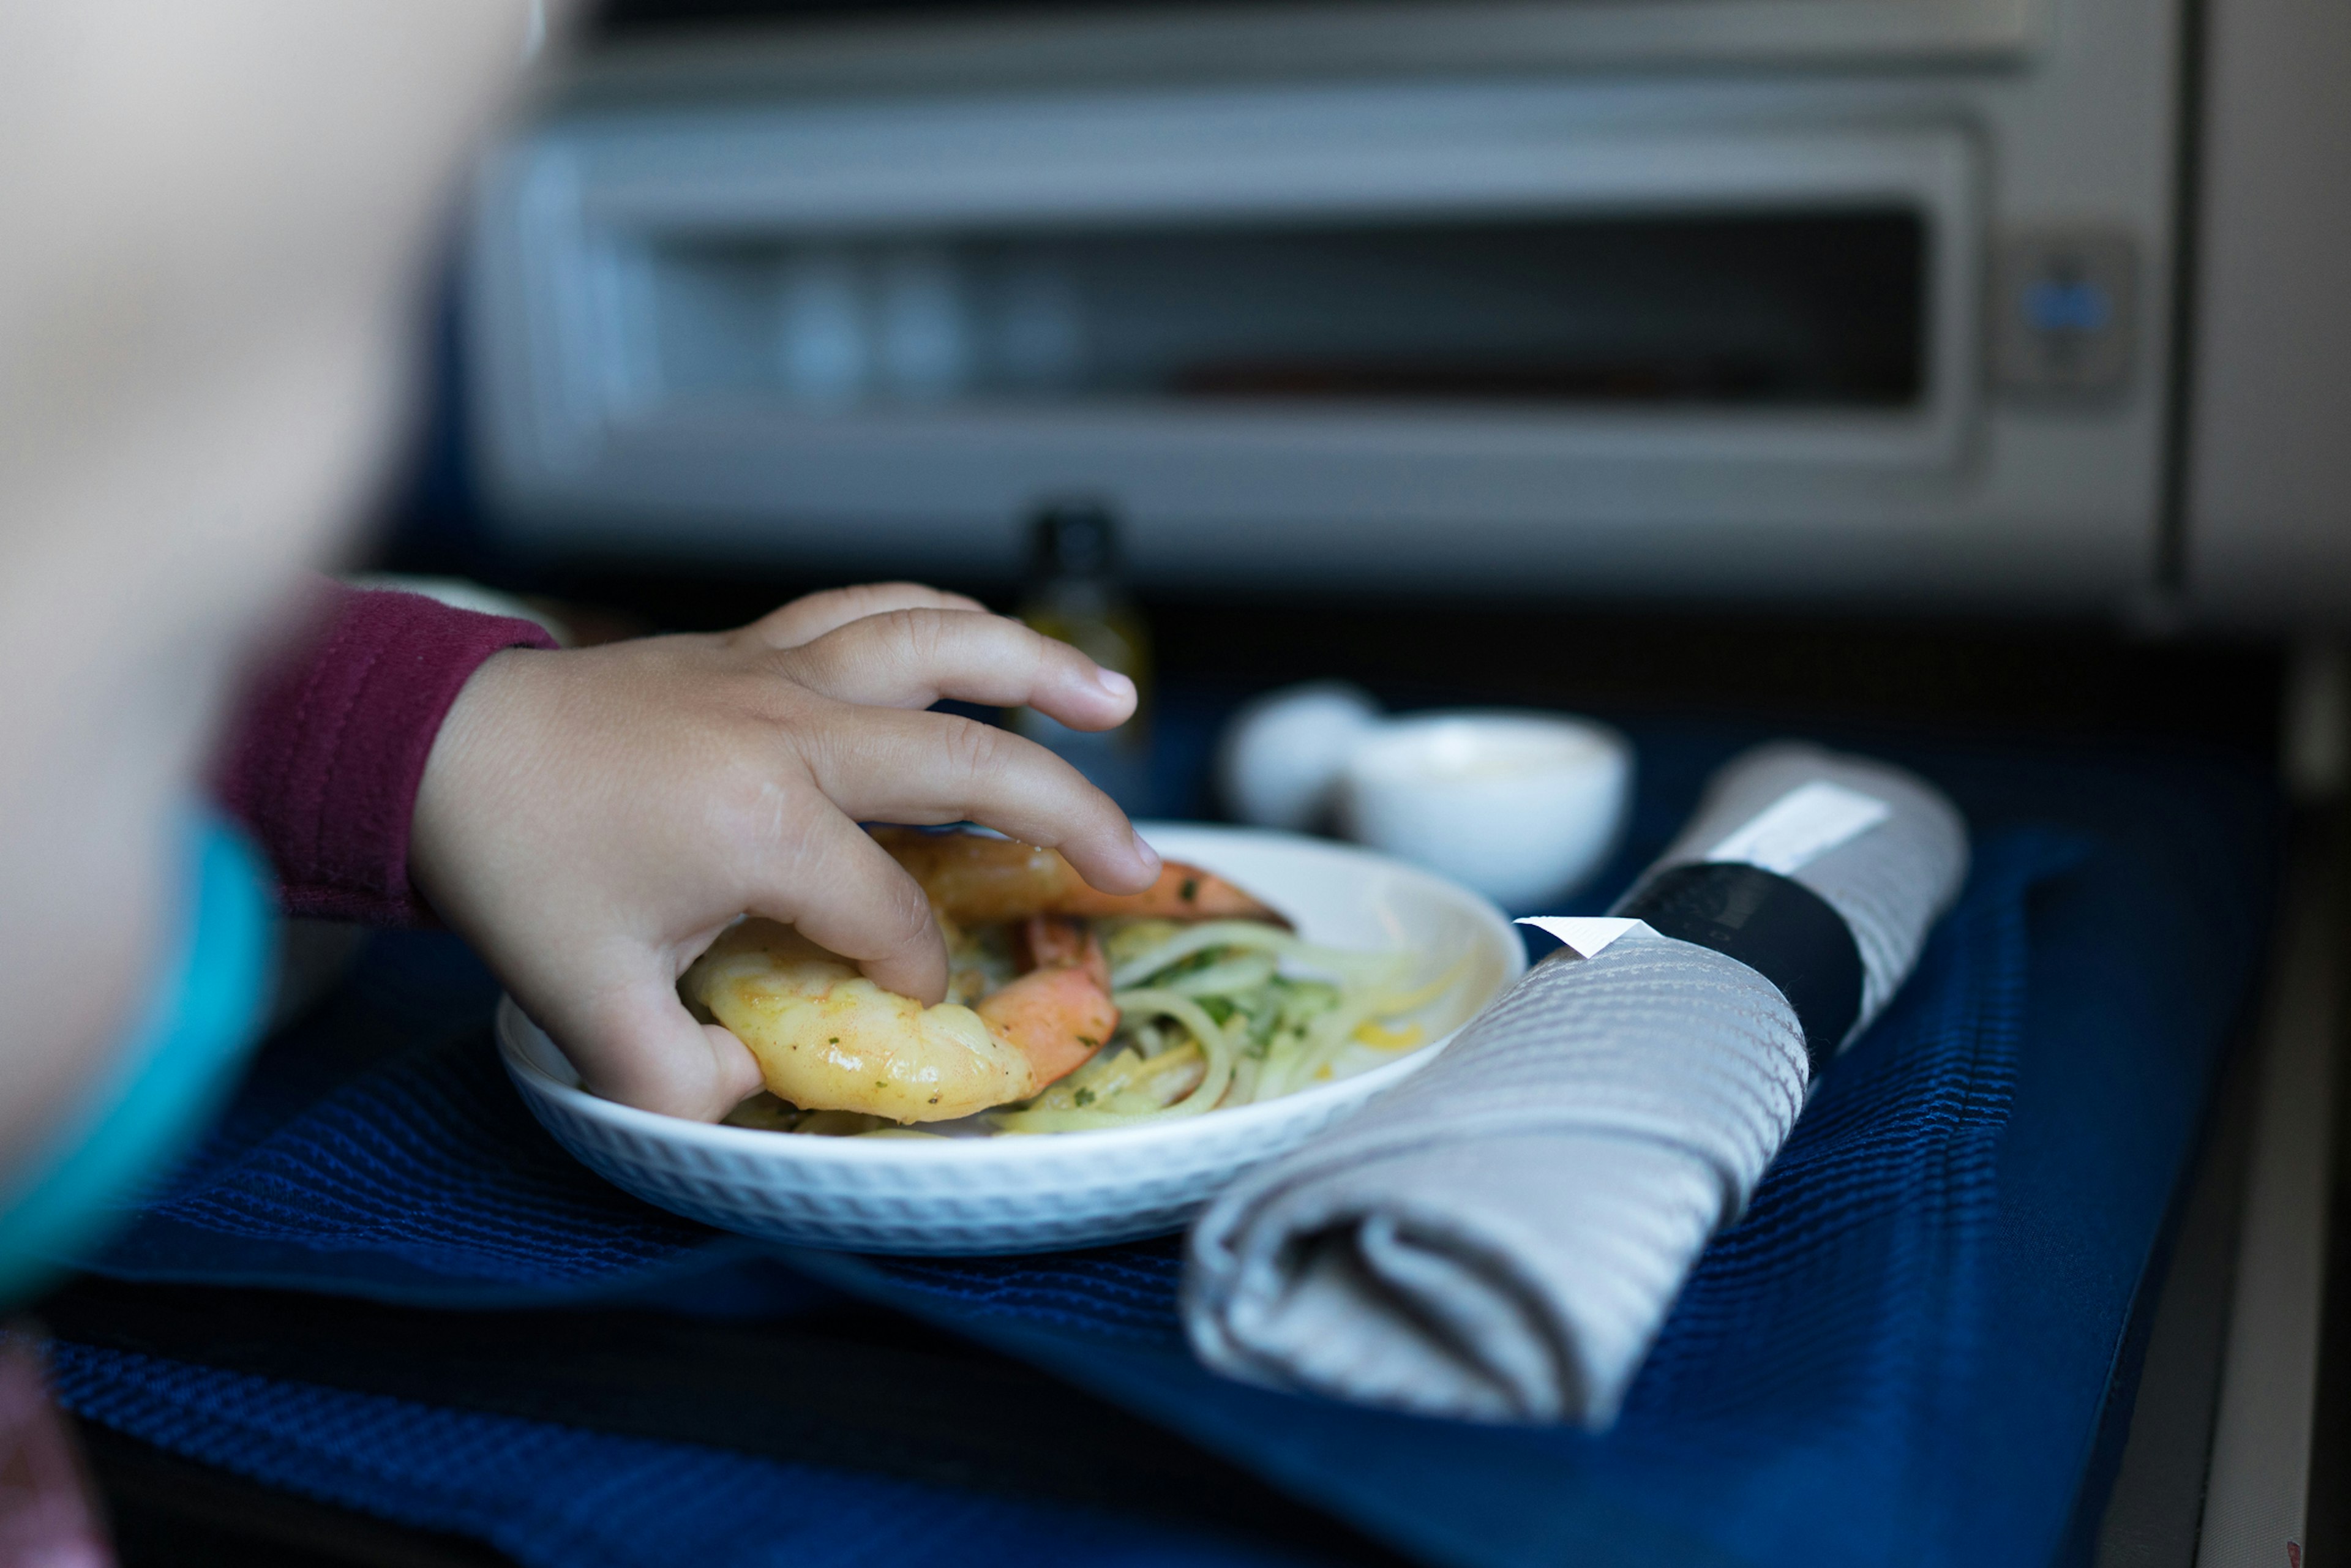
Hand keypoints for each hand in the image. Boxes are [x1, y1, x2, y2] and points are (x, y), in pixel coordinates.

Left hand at [409, 582, 1159, 1120]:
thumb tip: (762, 1089)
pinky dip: (946, 619)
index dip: (916, 972)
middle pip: (972, 760)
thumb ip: (681, 1080)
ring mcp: (781, 669)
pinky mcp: (758, 642)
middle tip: (1138, 864)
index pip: (892, 913)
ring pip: (940, 643)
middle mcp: (795, 728)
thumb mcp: (588, 1008)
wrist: (435, 745)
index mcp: (766, 823)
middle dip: (1069, 820)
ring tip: (1115, 701)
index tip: (912, 1003)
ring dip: (1038, 667)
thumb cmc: (515, 868)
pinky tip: (990, 639)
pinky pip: (875, 608)